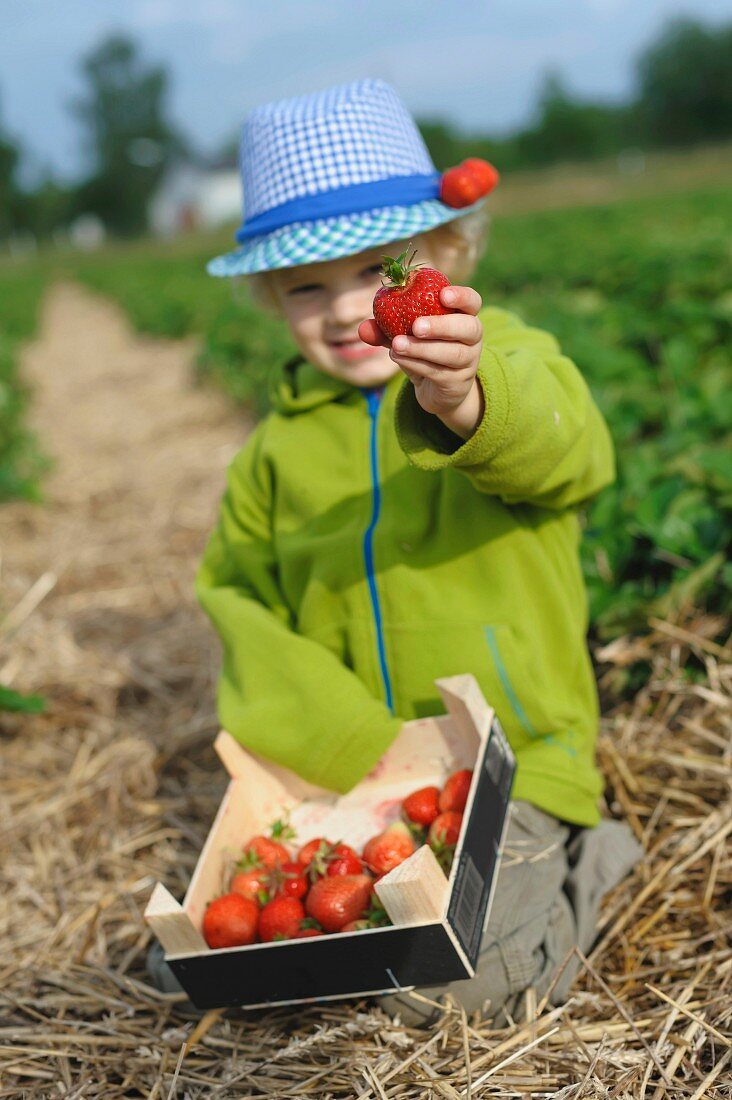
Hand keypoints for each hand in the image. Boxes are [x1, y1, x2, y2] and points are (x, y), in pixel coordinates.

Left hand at [358, 285, 483, 439]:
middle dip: (442, 325)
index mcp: (462, 317)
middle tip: (416, 326)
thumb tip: (363, 328)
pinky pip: (438, 372)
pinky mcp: (458, 383)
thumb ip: (386, 330)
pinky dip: (416, 363)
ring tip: (397, 345)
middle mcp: (471, 338)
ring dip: (422, 348)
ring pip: (452, 353)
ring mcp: (468, 362)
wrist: (436, 392)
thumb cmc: (423, 354)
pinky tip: (399, 357)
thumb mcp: (405, 338)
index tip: (443, 295)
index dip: (462, 296)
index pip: (472, 301)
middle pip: (469, 328)